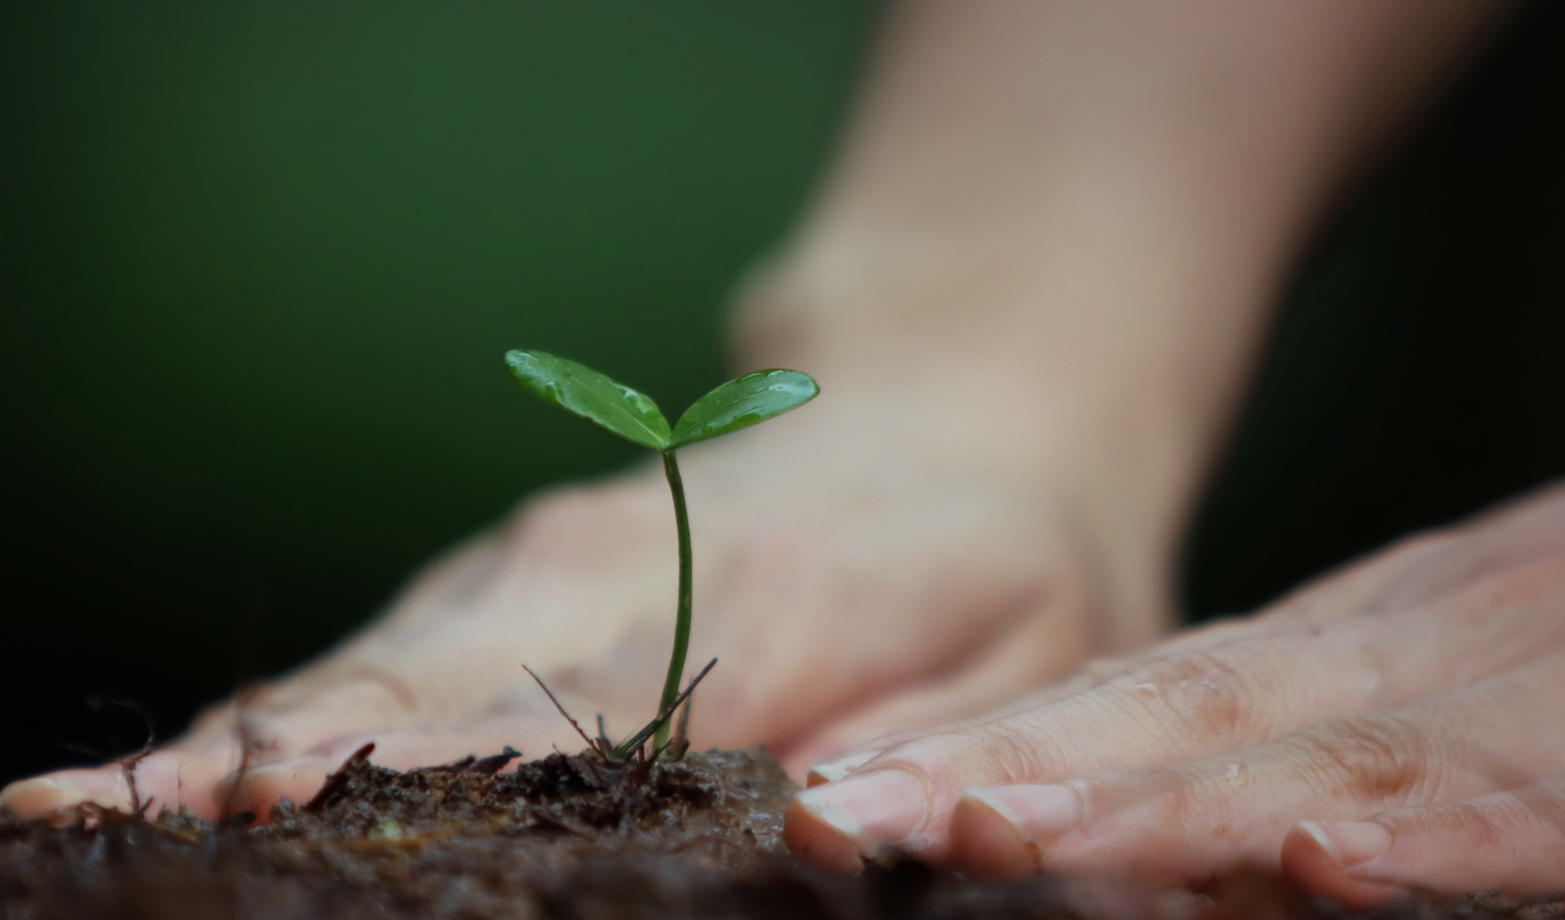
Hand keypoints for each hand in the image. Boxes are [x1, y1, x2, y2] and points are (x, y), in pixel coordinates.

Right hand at [0, 373, 1169, 823]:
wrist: (956, 403)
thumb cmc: (1001, 561)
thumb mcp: (1016, 658)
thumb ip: (911, 750)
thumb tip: (810, 843)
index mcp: (710, 610)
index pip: (516, 709)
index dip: (378, 767)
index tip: (250, 810)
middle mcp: (574, 588)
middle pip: (372, 695)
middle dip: (224, 777)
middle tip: (66, 844)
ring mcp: (518, 589)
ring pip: (336, 686)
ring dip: (205, 763)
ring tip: (57, 830)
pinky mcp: (501, 600)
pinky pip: (358, 678)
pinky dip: (252, 737)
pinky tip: (168, 793)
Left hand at [786, 483, 1564, 907]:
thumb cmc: (1561, 658)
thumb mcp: (1419, 680)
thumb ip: (1298, 740)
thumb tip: (1192, 838)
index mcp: (1346, 643)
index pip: (1135, 699)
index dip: (986, 750)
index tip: (838, 799)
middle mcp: (1403, 651)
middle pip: (1175, 715)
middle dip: (999, 777)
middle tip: (835, 823)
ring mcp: (1517, 690)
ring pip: (1314, 746)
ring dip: (1144, 802)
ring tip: (986, 833)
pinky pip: (1522, 797)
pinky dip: (1431, 824)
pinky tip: (1324, 851)